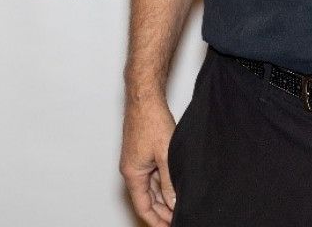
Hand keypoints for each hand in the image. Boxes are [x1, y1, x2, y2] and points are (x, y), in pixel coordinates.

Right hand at [121, 95, 176, 226]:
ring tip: (180, 206)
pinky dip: (163, 184)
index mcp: (132, 174)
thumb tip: (174, 203)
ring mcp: (137, 161)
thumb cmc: (151, 121)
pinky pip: (153, 175)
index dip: (156, 220)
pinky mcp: (143, 152)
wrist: (145, 98)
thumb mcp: (166, 156)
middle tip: (178, 219)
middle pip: (146, 199)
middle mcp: (131, 170)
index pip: (143, 207)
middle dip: (162, 211)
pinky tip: (176, 186)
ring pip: (151, 187)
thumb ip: (169, 181)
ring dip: (164, 197)